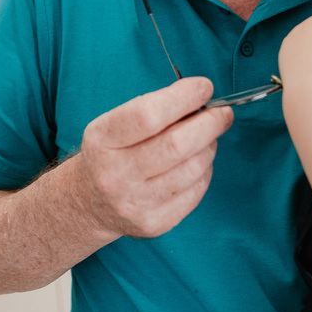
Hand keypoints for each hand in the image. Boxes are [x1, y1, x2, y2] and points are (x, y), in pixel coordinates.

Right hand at [76, 77, 232, 239]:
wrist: (89, 202)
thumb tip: (199, 96)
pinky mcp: (154, 224)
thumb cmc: (111, 152)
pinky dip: (204, 171)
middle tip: (223, 113)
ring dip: (209, 146)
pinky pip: (196, 192)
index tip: (204, 87)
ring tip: (207, 137)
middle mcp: (115, 175)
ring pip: (193, 169)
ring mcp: (135, 204)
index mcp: (102, 140)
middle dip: (209, 123)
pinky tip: (197, 161)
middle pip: (176, 145)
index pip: (148, 115)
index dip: (183, 98)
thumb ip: (154, 107)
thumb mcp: (115, 123)